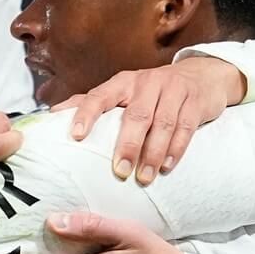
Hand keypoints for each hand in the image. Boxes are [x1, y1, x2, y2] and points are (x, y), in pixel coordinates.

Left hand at [54, 56, 245, 183]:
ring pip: (163, 124)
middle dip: (128, 145)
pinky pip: (185, 127)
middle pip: (137, 115)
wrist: (201, 75)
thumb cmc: (153, 90)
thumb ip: (91, 101)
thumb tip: (52, 115)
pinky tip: (166, 166)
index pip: (100, 95)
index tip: (76, 136)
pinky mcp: (195, 102)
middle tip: (120, 171)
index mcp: (123, 82)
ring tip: (144, 178)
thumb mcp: (124, 91)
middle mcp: (147, 83)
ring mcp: (173, 91)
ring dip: (153, 153)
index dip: (87, 114)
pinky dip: (176, 149)